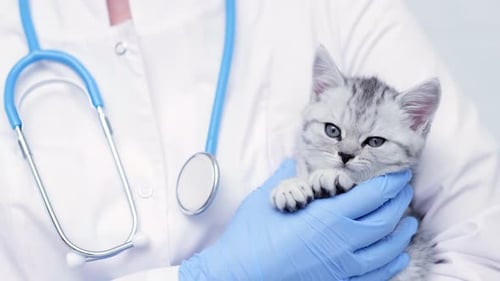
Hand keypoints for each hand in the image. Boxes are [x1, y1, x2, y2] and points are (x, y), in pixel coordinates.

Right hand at [179, 159, 416, 280]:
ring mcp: (343, 268)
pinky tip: (397, 256)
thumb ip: (285, 177)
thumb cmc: (249, 238)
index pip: (373, 195)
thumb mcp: (267, 200)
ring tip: (409, 222)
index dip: (390, 183)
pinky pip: (375, 275)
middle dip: (400, 202)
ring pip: (387, 249)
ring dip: (402, 233)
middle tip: (404, 191)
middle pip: (385, 219)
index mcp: (327, 216)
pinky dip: (391, 264)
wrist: (238, 276)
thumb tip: (291, 161)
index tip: (398, 174)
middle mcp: (343, 242)